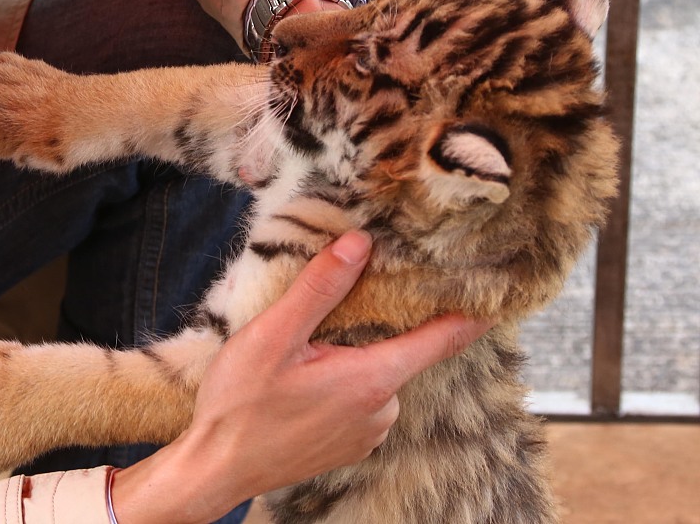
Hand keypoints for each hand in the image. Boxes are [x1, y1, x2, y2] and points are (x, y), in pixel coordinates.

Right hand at [110, 230, 491, 523]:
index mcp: (371, 380)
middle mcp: (381, 411)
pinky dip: (337, 385)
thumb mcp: (274, 335)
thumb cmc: (240, 404)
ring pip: (372, 376)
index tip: (497, 291)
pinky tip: (297, 386)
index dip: (470, 314)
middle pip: (396, 351)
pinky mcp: (349, 446)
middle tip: (326, 317)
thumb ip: (321, 288)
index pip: (440, 340)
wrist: (216, 468)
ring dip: (347, 359)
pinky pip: (357, 401)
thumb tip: (361, 244)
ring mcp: (367, 434)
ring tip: (296, 358)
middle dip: (372, 327)